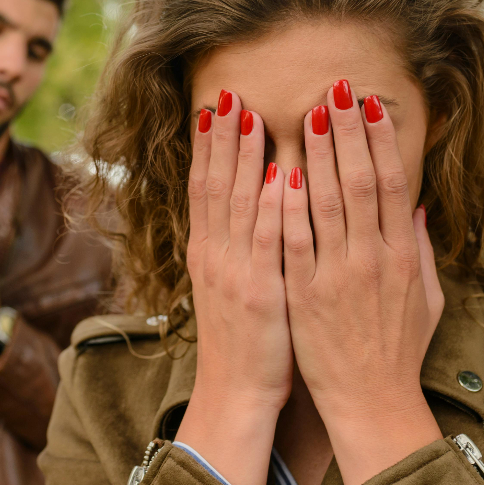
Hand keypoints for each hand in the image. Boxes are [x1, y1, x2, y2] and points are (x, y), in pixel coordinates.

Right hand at [174, 90, 292, 484]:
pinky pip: (266, 240)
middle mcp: (215, 254)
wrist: (236, 392)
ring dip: (242, 156)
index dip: (211, 146)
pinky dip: (270, 205)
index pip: (206, 187)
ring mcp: (235, 270)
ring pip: (235, 201)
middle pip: (214, 183)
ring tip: (248, 113)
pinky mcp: (260, 290)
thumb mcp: (237, 287)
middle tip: (227, 92)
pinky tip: (277, 173)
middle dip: (222, 136)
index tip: (217, 107)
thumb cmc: (247, 342)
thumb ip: (248, 246)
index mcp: (211, 252)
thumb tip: (260, 210)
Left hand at [281, 80, 444, 484]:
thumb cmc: (397, 350)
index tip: (368, 104)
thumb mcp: (426, 299)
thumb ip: (419, 250)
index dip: (380, 140)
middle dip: (347, 132)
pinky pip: (293, 243)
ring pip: (326, 204)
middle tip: (334, 88)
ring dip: (317, 154)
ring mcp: (336, 277)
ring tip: (307, 112)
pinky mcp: (303, 297)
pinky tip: (279, 171)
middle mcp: (372, 260)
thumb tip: (414, 206)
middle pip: (360, 182)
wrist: (371, 403)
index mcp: (402, 256)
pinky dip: (287, 207)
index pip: (391, 184)